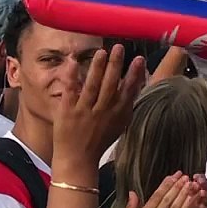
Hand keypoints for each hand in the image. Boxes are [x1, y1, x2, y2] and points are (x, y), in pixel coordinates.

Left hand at [53, 44, 146, 167]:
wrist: (78, 160)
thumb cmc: (100, 140)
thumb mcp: (120, 123)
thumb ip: (127, 103)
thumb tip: (137, 82)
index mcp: (117, 114)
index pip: (128, 91)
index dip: (135, 74)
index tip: (139, 59)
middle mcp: (102, 111)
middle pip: (111, 85)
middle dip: (115, 65)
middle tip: (119, 47)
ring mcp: (84, 111)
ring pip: (92, 86)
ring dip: (97, 68)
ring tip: (101, 52)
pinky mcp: (67, 112)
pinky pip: (70, 91)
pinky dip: (71, 76)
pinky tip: (73, 61)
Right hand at [119, 172, 206, 207]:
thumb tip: (131, 193)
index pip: (157, 196)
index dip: (166, 184)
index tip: (173, 175)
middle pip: (168, 199)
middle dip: (177, 186)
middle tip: (184, 176)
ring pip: (175, 207)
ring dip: (184, 194)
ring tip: (190, 183)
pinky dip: (186, 207)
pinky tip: (191, 199)